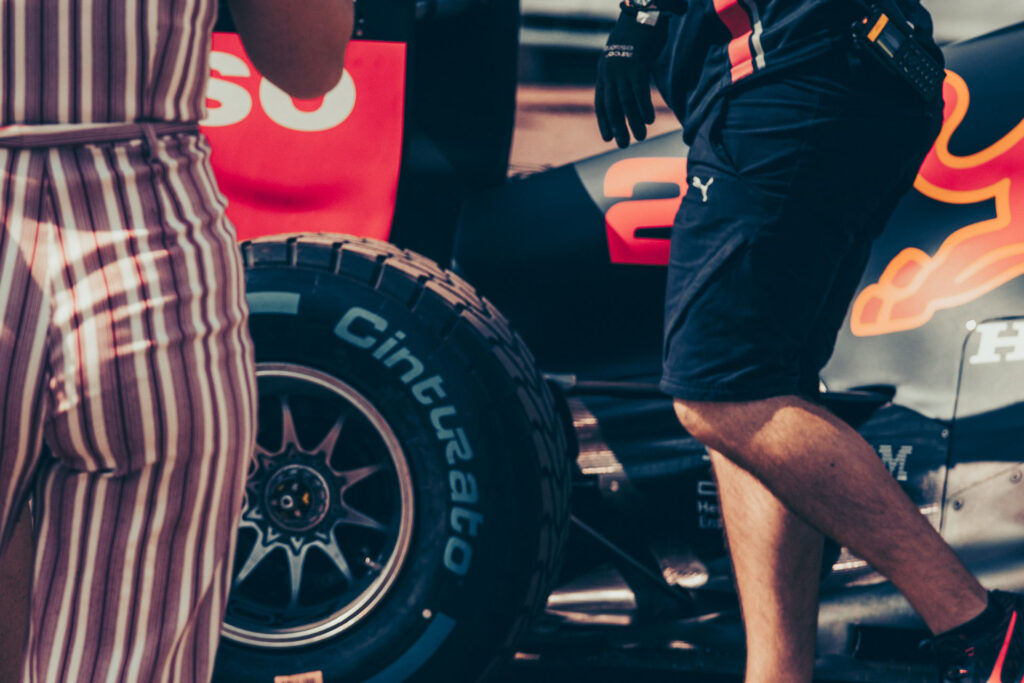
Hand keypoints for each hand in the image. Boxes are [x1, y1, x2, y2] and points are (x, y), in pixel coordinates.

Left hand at [595, 9, 667, 147]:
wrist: (643, 10)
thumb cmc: (637, 35)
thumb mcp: (624, 56)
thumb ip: (622, 73)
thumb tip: (628, 90)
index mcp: (603, 70)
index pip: (600, 102)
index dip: (603, 121)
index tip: (607, 138)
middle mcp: (609, 71)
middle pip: (611, 106)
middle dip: (617, 127)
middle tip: (623, 144)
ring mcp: (622, 67)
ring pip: (625, 101)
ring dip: (632, 122)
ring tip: (640, 136)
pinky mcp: (637, 63)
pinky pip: (639, 91)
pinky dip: (643, 107)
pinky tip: (648, 120)